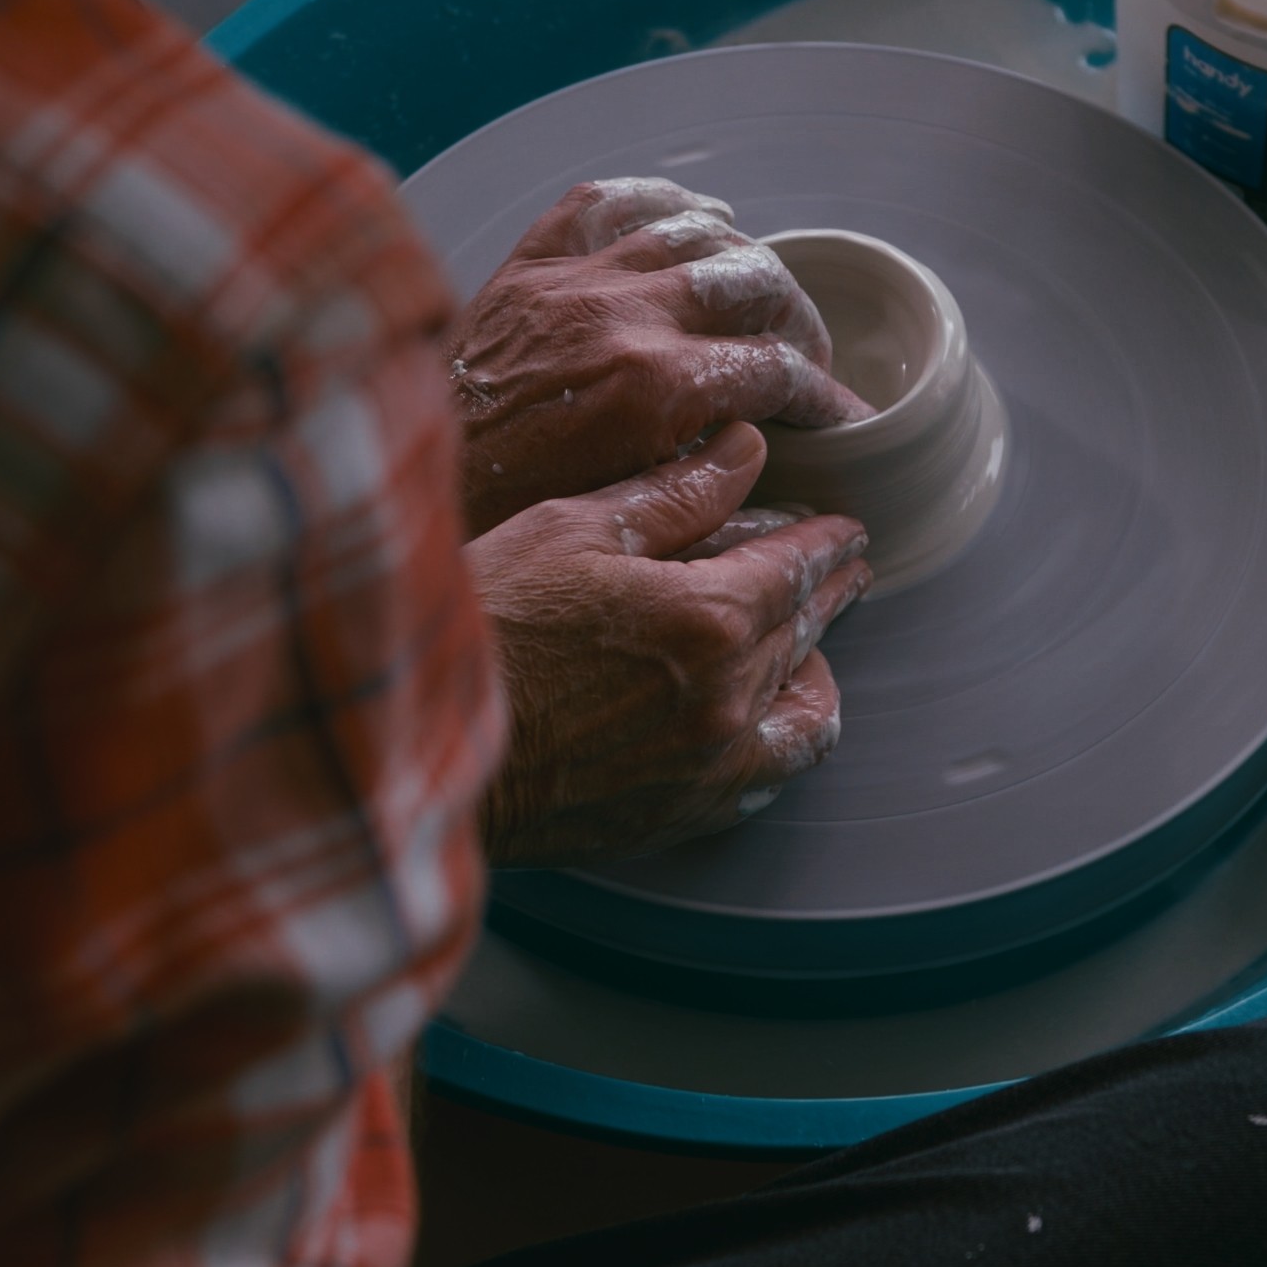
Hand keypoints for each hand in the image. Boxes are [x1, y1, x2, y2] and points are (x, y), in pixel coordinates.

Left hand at [449, 178, 875, 535]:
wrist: (401, 478)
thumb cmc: (508, 510)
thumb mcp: (626, 504)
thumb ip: (702, 465)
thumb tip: (764, 452)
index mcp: (651, 384)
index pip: (776, 367)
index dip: (824, 393)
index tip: (840, 416)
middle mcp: (622, 313)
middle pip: (755, 280)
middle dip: (797, 320)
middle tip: (802, 357)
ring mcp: (574, 278)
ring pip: (694, 228)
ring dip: (742, 257)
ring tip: (759, 291)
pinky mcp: (528, 263)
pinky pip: (608, 200)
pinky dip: (658, 201)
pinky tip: (689, 218)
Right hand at [471, 423, 871, 866]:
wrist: (420, 746)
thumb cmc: (484, 627)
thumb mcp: (570, 530)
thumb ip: (673, 494)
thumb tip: (746, 451)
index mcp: (708, 616)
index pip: (798, 567)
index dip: (827, 541)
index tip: (845, 529)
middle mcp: (727, 698)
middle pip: (808, 634)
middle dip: (829, 593)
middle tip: (841, 571)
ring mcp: (708, 767)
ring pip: (807, 716)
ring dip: (816, 672)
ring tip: (808, 647)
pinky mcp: (679, 815)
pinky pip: (767, 779)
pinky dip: (781, 742)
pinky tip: (766, 721)